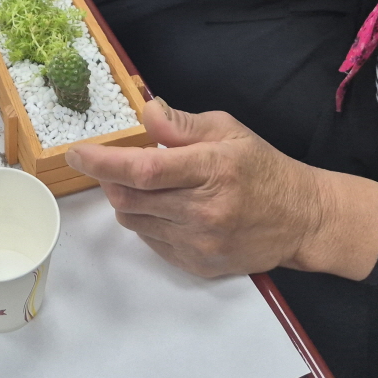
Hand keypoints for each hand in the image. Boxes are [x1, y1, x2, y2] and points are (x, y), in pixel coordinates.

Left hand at [66, 99, 377, 279]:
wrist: (301, 219)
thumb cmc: (262, 168)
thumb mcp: (227, 130)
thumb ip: (181, 124)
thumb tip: (146, 112)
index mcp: (210, 169)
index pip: (143, 170)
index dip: (103, 162)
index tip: (77, 152)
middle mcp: (202, 211)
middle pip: (130, 197)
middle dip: (112, 178)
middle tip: (119, 163)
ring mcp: (200, 242)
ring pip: (134, 220)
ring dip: (130, 199)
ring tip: (154, 186)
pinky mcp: (198, 264)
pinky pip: (151, 241)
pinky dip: (149, 222)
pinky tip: (171, 209)